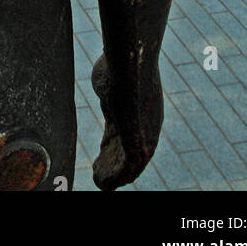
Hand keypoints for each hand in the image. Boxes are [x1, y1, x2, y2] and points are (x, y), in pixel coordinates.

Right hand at [90, 54, 162, 190]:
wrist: (129, 62)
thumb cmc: (119, 62)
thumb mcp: (112, 76)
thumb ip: (109, 87)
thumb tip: (105, 80)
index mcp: (142, 109)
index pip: (129, 131)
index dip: (114, 144)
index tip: (101, 151)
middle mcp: (147, 125)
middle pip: (128, 150)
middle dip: (112, 161)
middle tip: (98, 171)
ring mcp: (146, 136)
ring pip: (128, 164)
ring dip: (112, 174)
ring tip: (99, 182)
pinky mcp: (141, 146)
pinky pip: (127, 170)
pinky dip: (114, 178)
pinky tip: (102, 183)